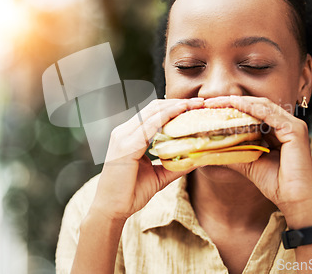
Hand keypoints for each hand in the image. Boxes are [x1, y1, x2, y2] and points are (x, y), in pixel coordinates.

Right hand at [90, 98, 203, 221]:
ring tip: (194, 105)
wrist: (111, 210)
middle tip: (200, 102)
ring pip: (152, 113)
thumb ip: (174, 165)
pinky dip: (166, 117)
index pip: (153, 112)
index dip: (174, 106)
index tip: (195, 106)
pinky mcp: (126, 146)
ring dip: (175, 106)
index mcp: (129, 135)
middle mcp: (124, 131)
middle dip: (178, 102)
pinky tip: (181, 115)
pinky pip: (149, 127)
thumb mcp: (158, 175)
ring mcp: (123, 137)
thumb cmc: (131, 192)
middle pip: (154, 108)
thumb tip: (197, 159)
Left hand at [204, 96, 311, 227]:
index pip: (254, 110)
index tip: (211, 107)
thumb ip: (234, 152)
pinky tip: (236, 105)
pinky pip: (269, 114)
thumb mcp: (248, 163)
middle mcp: (287, 124)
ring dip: (239, 102)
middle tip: (210, 101)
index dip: (233, 107)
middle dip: (233, 101)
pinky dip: (251, 108)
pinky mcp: (295, 131)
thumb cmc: (275, 183)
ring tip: (218, 101)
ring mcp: (293, 125)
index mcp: (279, 129)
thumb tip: (211, 148)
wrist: (293, 200)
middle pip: (257, 104)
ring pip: (262, 106)